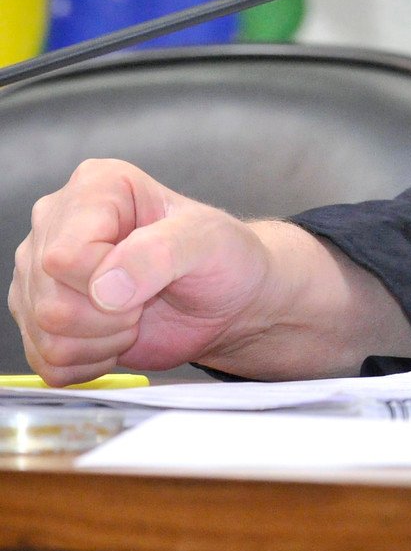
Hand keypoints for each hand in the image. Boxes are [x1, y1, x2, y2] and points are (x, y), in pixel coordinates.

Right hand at [9, 158, 277, 382]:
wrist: (228, 300)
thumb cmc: (222, 257)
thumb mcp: (208, 239)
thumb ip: (160, 252)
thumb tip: (105, 288)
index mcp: (94, 188)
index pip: (64, 255)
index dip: (107, 281)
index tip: (151, 275)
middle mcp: (56, 227)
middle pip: (50, 300)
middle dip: (111, 316)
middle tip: (148, 295)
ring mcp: (42, 276)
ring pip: (47, 334)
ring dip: (104, 339)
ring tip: (135, 312)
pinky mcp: (43, 320)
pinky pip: (49, 361)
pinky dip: (92, 360)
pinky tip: (117, 335)